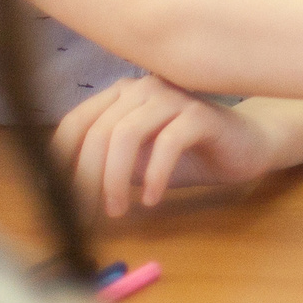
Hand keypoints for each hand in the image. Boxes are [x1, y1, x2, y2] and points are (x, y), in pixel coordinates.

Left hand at [51, 76, 284, 219]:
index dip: (61, 160)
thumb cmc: (187, 155)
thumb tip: (63, 192)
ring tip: (118, 211)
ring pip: (127, 134)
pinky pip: (168, 143)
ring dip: (115, 178)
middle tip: (86, 214)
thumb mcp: (137, 163)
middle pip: (98, 131)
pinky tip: (152, 199)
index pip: (76, 122)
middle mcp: (141, 88)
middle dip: (87, 177)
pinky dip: (155, 175)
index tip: (56, 197)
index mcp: (120, 95)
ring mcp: (171, 97)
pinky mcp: (200, 114)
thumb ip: (106, 166)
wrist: (246, 146)